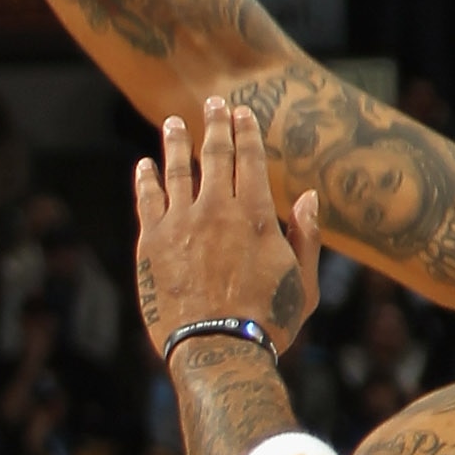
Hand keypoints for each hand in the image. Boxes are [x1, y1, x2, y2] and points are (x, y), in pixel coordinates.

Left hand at [134, 98, 318, 368]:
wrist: (218, 350)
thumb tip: (309, 198)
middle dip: (214, 124)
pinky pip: (148, 201)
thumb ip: (307, 237)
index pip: (250, 158)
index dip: (246, 131)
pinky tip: (144, 165)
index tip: (242, 113)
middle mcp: (217, 209)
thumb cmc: (268, 322)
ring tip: (172, 124)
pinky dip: (146, 179)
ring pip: (176, 170)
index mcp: (256, 214)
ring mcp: (181, 223)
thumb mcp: (303, 282)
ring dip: (175, 143)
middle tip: (212, 105)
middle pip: (214, 154)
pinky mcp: (152, 243)